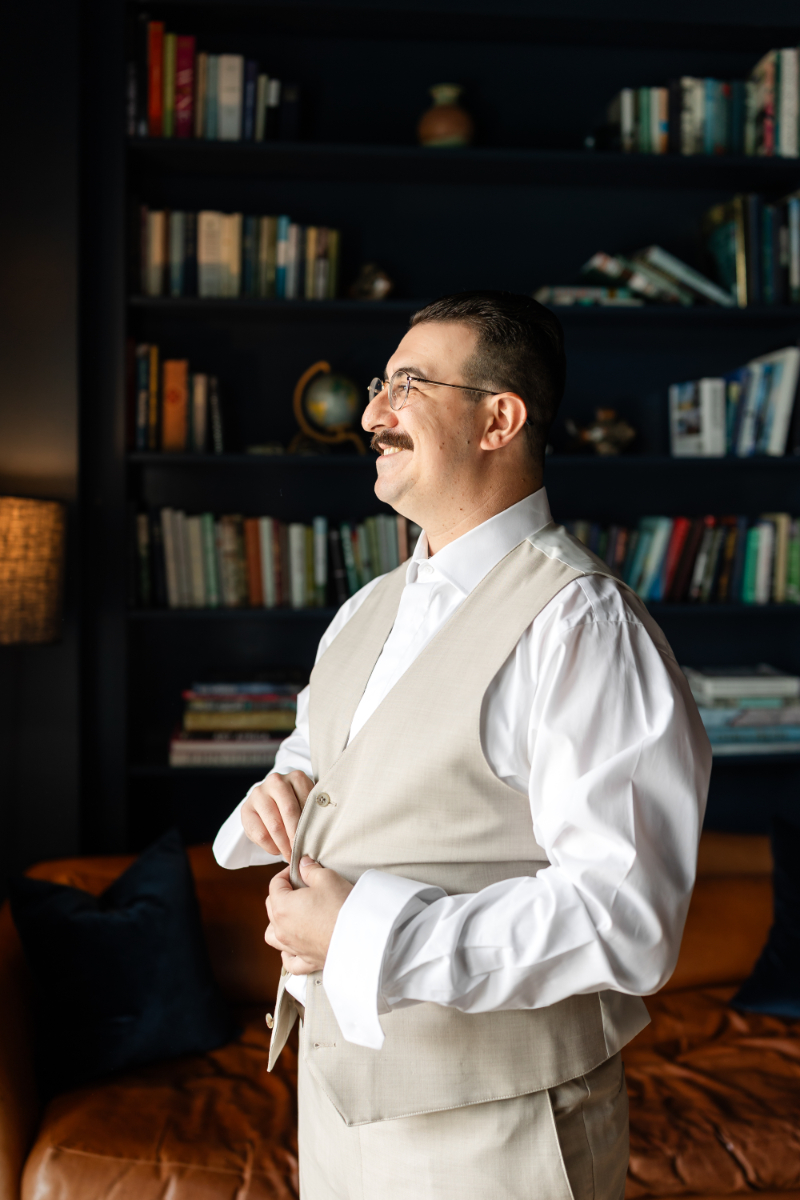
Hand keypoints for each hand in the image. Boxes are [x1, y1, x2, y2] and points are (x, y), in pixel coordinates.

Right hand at [241, 770, 313, 858]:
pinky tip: (277, 850)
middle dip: (297, 837)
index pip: (306, 801)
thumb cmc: (297, 805)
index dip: (311, 824)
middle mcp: (276, 781)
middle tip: (302, 854)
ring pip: (274, 825)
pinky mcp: (246, 808)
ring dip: (284, 845)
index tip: (315, 842)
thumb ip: (315, 813)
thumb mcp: (308, 803)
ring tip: (291, 856)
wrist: (272, 800)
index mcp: (296, 777)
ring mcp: (259, 793)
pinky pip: (259, 834)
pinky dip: (271, 847)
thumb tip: (320, 836)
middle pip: (289, 811)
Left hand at [266, 857, 353, 974]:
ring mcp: (292, 947)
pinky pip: (289, 960)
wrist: (360, 937)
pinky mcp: (306, 961)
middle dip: (283, 894)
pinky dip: (288, 953)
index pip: (275, 884)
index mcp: (282, 906)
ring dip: (278, 923)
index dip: (286, 873)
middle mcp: (281, 929)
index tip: (299, 870)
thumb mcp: (327, 878)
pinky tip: (294, 945)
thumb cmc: (341, 906)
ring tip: (293, 915)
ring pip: (273, 935)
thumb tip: (303, 864)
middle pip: (272, 907)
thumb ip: (311, 870)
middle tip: (301, 887)